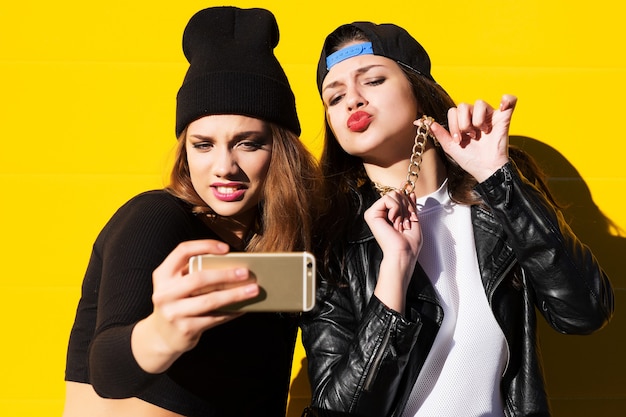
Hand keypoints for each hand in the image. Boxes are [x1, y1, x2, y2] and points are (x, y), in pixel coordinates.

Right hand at [132, 239, 258, 372]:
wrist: (161, 337)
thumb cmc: (177, 303)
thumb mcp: (176, 285)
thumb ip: (194, 273)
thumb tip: (232, 266)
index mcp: (163, 275)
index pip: (182, 251)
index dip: (205, 245)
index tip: (226, 248)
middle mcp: (164, 293)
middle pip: (199, 279)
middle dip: (225, 275)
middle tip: (245, 273)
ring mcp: (174, 313)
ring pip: (210, 300)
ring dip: (235, 295)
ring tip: (253, 290)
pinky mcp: (185, 329)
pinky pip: (214, 318)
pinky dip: (231, 312)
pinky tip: (243, 307)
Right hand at [364, 190, 420, 257]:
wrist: (403, 253)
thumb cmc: (409, 244)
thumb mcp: (413, 219)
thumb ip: (410, 205)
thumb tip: (410, 192)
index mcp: (389, 214)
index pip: (398, 196)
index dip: (407, 200)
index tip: (412, 212)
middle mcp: (380, 212)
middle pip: (397, 193)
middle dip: (406, 207)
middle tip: (406, 223)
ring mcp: (374, 213)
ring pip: (393, 194)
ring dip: (402, 210)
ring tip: (400, 224)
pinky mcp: (371, 214)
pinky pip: (387, 198)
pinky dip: (396, 209)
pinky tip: (393, 221)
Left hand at [428, 94, 516, 181]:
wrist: (486, 169)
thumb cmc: (470, 159)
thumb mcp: (450, 147)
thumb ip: (438, 133)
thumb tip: (421, 122)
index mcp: (463, 122)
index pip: (453, 111)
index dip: (453, 124)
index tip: (458, 140)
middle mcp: (475, 117)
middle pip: (464, 106)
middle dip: (463, 123)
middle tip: (469, 136)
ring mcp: (490, 116)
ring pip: (479, 103)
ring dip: (477, 120)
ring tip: (481, 133)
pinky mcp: (504, 118)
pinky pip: (509, 100)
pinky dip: (507, 100)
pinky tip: (502, 107)